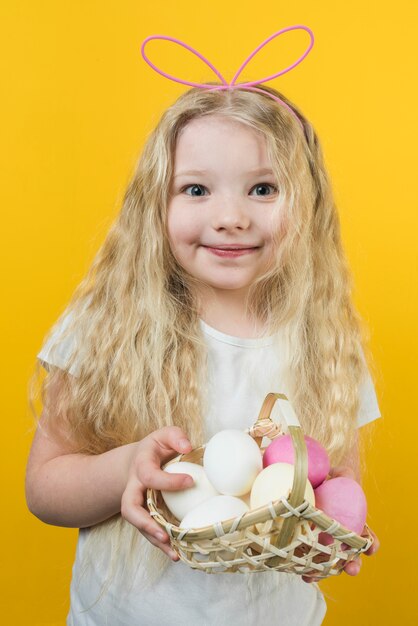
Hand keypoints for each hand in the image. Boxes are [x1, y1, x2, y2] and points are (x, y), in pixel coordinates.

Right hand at [120, 426, 193, 560]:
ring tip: (174, 552)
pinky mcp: (144, 516)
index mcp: (141, 467)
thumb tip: (188, 447)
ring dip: (154, 540)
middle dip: (145, 523)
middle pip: (130, 508)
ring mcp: (137, 504)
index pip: (150, 476)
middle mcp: (134, 488)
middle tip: (164, 533)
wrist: (138, 461)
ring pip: (139, 526)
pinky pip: (149, 532)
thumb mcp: (165, 435)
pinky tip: (177, 554)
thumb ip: (176, 436)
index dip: (169, 481)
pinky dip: (161, 545)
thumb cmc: (157, 448)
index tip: (191, 481)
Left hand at [302, 465, 379, 583]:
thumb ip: (343, 475)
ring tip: (317, 577)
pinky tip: (302, 573)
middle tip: (351, 570)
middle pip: (349, 555)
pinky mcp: (307, 544)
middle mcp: (340, 537)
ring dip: (324, 572)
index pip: (367, 537)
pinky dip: (307, 568)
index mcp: (353, 523)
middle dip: (352, 565)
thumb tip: (342, 476)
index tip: (370, 549)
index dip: (371, 544)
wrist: (309, 482)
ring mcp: (323, 543)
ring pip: (328, 562)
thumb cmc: (329, 480)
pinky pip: (308, 558)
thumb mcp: (338, 475)